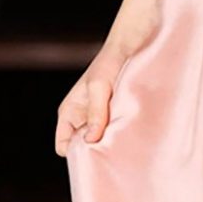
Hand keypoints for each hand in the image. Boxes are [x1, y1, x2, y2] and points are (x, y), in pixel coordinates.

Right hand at [54, 17, 153, 154]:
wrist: (133, 42)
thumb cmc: (110, 61)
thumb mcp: (99, 86)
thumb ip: (95, 112)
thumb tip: (91, 140)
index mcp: (70, 113)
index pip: (65, 146)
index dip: (76, 154)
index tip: (96, 159)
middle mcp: (84, 118)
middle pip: (85, 148)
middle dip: (97, 153)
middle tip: (116, 155)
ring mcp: (101, 117)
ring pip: (102, 142)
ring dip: (113, 144)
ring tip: (128, 145)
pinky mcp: (119, 115)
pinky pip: (118, 134)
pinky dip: (124, 136)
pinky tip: (136, 136)